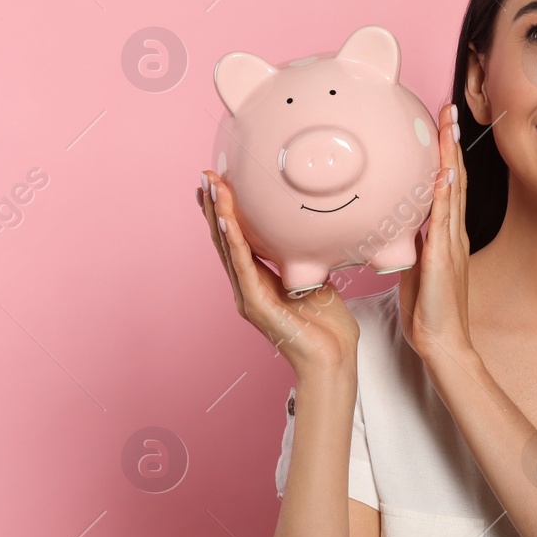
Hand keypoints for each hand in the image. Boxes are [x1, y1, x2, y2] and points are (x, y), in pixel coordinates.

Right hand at [198, 171, 359, 374]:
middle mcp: (247, 287)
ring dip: (218, 216)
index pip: (236, 239)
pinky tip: (226, 220)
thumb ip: (304, 259)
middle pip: (224, 240)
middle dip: (213, 206)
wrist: (331, 360)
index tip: (217, 184)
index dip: (224, 212)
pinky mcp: (255, 305)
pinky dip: (233, 241)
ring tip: (210, 188)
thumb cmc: (327, 327)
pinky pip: (242, 266)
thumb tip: (312, 233)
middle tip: (205, 176)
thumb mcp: (315, 281)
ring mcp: (248, 296)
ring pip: (228, 248)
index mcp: (259, 281)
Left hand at [398, 99, 473, 367]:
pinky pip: (443, 218)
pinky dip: (445, 193)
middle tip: (448, 108)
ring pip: (452, 188)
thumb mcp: (415, 266)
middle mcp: (452, 232)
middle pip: (453, 176)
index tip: (439, 124)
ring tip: (448, 123)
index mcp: (445, 233)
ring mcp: (451, 242)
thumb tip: (395, 224)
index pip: (444, 184)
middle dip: (450, 141)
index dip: (443, 153)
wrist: (442, 341)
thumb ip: (410, 243)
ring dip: (450, 155)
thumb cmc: (428, 310)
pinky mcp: (443, 257)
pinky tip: (444, 172)